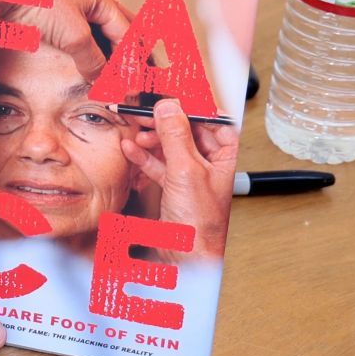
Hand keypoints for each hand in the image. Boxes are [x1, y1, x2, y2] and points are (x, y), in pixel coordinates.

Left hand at [0, 0, 134, 82]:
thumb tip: (102, 78)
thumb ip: (92, 59)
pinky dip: (82, 49)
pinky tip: (79, 60)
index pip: (127, 32)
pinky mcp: (44, 13)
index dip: (132, 60)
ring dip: (104, 52)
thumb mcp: (74, 34)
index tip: (133, 83)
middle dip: (127, 53)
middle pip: (116, 28)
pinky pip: (72, 34)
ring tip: (110, 74)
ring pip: (94, 31)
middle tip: (132, 76)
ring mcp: (64, 3)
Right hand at [120, 99, 237, 257]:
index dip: (194, 107)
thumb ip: (176, 135)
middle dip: (165, 120)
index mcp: (224, 158)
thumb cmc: (199, 224)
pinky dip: (143, 155)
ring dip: (152, 136)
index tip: (171, 97)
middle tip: (144, 111)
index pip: (214, 121)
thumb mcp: (186, 170)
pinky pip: (157, 164)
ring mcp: (189, 177)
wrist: (186, 258)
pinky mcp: (172, 188)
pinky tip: (131, 148)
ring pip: (170, 146)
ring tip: (135, 130)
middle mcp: (208, 165)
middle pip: (187, 131)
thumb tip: (168, 106)